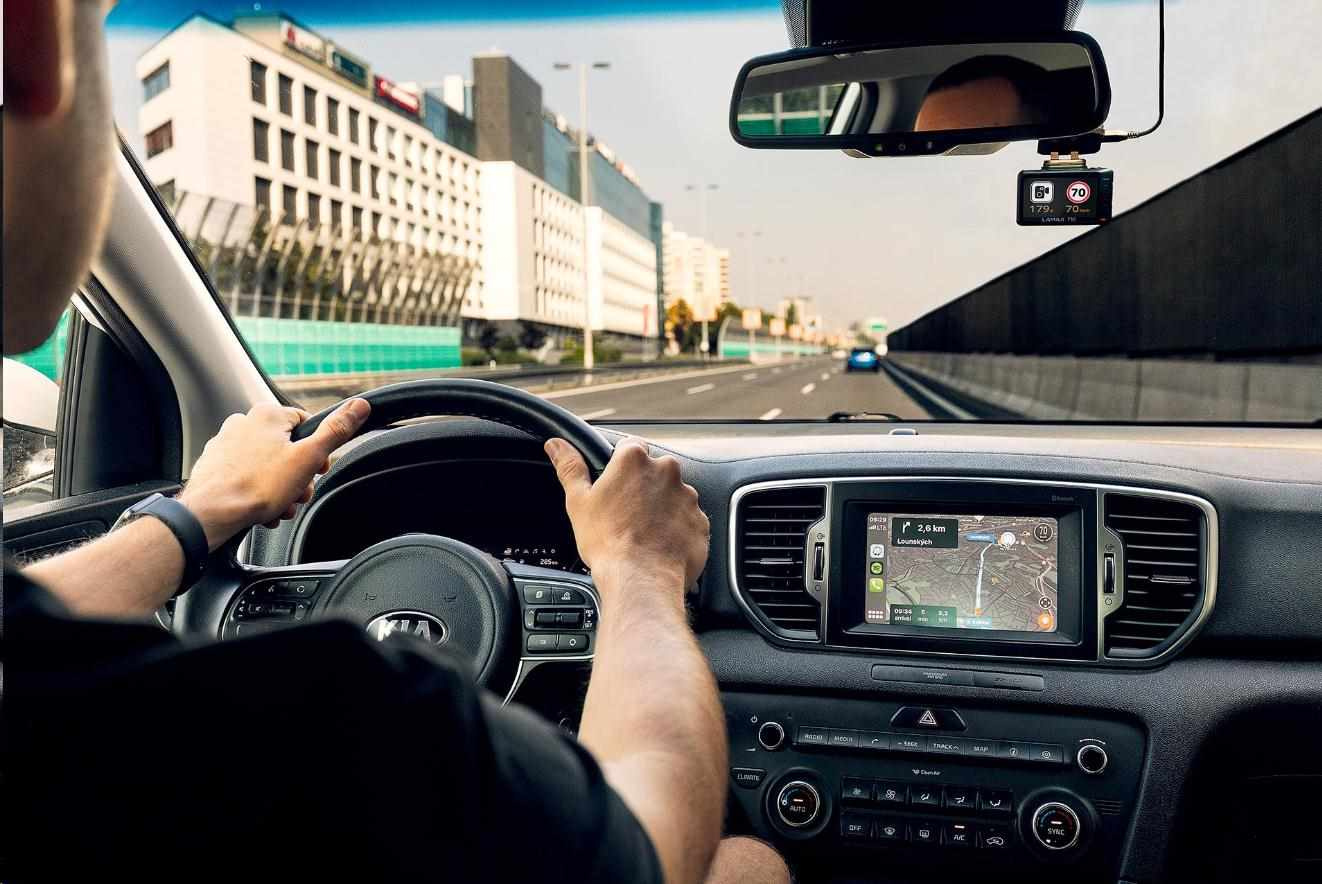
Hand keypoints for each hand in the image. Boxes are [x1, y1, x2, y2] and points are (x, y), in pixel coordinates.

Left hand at [178, 399, 370, 549]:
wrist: (211, 513)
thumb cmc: (257, 487)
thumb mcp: (309, 458)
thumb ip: (336, 430)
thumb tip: (359, 406)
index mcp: (267, 414)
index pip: (306, 424)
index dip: (317, 451)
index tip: (317, 470)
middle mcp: (243, 423)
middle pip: (286, 447)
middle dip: (298, 476)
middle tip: (298, 494)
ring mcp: (225, 444)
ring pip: (266, 464)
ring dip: (279, 488)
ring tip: (279, 506)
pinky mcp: (214, 465)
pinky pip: (246, 475)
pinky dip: (257, 491)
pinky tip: (261, 509)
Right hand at [545, 437, 708, 594]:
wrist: (641, 580)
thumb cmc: (608, 542)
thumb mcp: (578, 502)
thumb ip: (569, 467)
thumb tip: (556, 445)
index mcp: (635, 460)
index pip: (630, 447)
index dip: (620, 467)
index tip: (615, 485)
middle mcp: (667, 471)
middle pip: (653, 471)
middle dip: (642, 488)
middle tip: (625, 514)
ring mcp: (688, 497)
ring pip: (673, 495)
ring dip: (661, 508)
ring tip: (643, 533)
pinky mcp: (700, 522)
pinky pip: (687, 520)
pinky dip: (676, 529)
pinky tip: (659, 544)